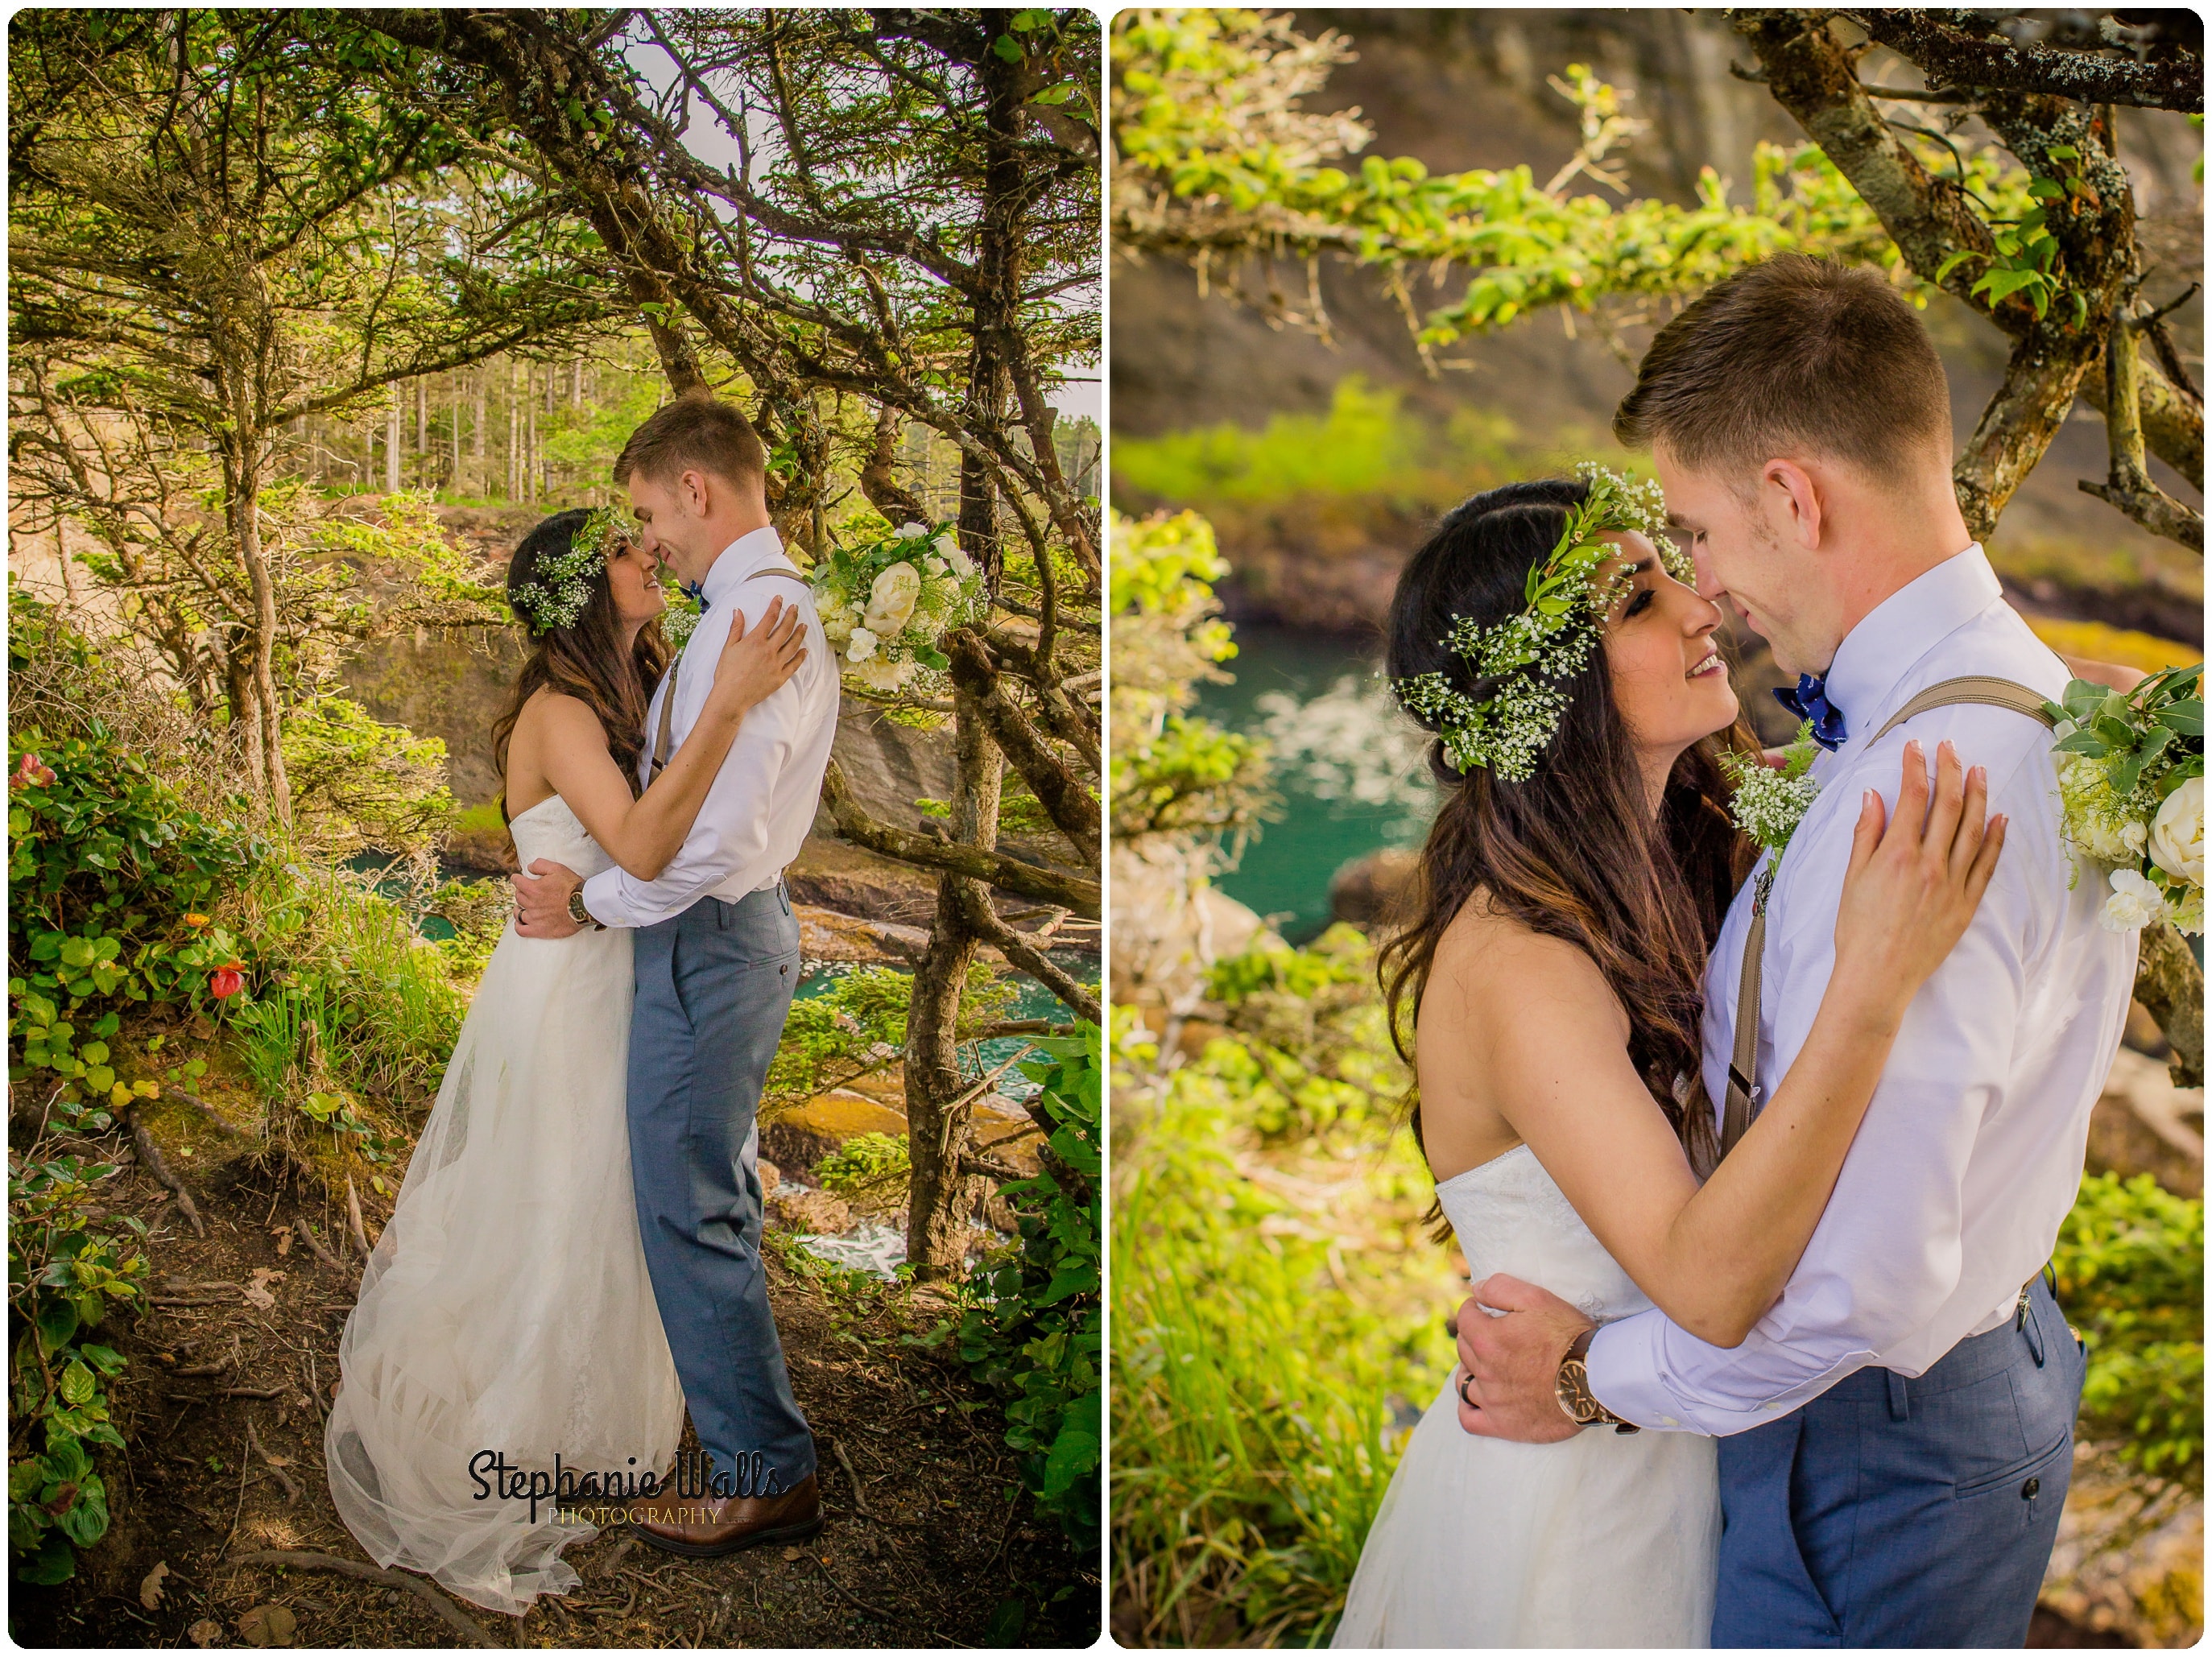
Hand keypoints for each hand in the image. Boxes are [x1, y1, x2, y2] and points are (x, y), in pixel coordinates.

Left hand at [513, 858, 583, 938]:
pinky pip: (521, 930)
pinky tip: (521, 922)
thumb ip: (540, 865)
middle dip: (521, 892)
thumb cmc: (572, 886)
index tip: (518, 878)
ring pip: (518, 912)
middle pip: (518, 896)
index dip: (517, 878)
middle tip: (528, 891)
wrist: (584, 906)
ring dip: (519, 908)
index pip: (517, 882)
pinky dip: (518, 925)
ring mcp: (534, 918)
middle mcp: (531, 904)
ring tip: (523, 906)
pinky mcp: (539, 930)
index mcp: (533, 888)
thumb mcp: (557, 869)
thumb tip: (528, 867)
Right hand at [704, 595, 806, 721]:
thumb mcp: (728, 647)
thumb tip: (738, 610)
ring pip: (793, 645)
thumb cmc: (727, 672)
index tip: (780, 599)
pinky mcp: (780, 677)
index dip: (776, 606)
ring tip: (804, 625)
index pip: (769, 618)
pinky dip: (800, 657)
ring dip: (799, 633)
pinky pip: (794, 665)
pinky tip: (804, 650)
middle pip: (785, 629)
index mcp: (755, 640)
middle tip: (796, 608)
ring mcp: (776, 664)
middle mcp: (769, 650)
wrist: (731, 696)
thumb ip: (736, 628)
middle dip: (791, 616)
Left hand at [1453, 1274, 1592, 1442]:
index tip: (1484, 1309)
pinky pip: (1469, 1419)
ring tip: (1486, 1364)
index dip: (1474, 1309)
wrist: (1596, 1380)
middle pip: (1464, 1349)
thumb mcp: (1537, 1299)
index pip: (1465, 1318)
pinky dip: (1469, 1408)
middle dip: (1474, 1336)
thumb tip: (1477, 1289)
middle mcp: (1485, 1371)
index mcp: (1488, 1339)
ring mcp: (1492, 1400)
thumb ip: (1501, 1288)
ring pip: (1463, 1382)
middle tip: (1493, 1334)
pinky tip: (1480, 1398)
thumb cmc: (1568, 1337)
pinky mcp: (1504, 1425)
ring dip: (1470, 1369)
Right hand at [1832, 739, 2005, 1015]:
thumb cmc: (1858, 928)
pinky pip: (1987, 864)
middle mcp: (1930, 863)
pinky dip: (1995, 839)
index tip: (1916, 747)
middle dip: (1950, 769)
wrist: (1877, 975)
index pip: (1913, 796)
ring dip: (1978, 795)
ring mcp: (1953, 883)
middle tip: (1951, 747)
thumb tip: (1873, 796)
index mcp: (1897, 854)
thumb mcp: (1852, 877)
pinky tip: (1999, 818)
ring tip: (1979, 771)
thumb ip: (1866, 833)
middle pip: (1948, 804)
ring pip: (1973, 828)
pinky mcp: (1967, 903)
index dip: (1916, 766)